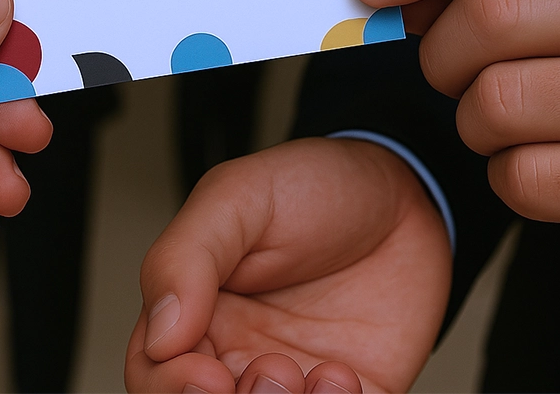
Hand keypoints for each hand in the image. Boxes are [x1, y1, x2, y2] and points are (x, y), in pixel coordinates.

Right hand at [126, 138, 450, 392]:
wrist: (404, 191)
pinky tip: (341, 375)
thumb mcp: (238, 197)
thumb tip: (161, 333)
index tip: (206, 373)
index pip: (155, 374)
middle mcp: (240, 355)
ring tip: (302, 372)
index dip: (171, 386)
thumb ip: (185, 258)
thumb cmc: (315, 186)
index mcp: (197, 313)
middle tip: (268, 372)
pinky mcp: (355, 393)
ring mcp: (296, 379)